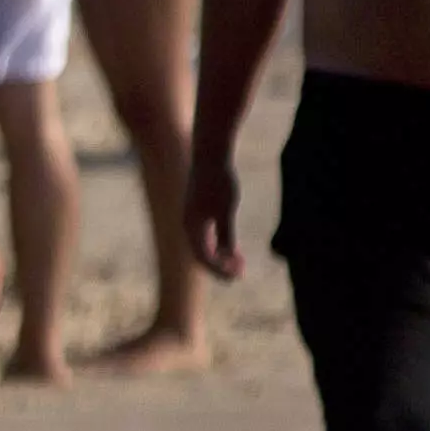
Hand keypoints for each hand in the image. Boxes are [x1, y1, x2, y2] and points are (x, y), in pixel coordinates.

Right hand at [187, 144, 242, 283]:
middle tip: (241, 273)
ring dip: (220, 256)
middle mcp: (188, 224)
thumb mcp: (226, 210)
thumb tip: (227, 256)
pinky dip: (219, 244)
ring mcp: (192, 217)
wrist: (211, 154)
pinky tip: (233, 247)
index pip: (203, 258)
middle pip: (202, 254)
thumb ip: (226, 235)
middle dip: (221, 266)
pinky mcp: (199, 209)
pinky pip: (206, 235)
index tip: (238, 276)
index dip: (220, 270)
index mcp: (192, 227)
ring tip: (240, 262)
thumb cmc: (219, 181)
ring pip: (204, 245)